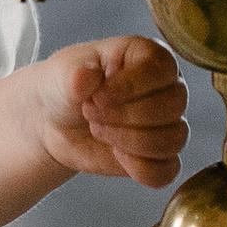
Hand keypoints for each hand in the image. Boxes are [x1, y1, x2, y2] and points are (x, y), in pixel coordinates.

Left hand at [27, 37, 188, 186]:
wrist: (52, 122)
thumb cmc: (64, 87)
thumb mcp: (61, 74)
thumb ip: (73, 74)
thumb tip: (85, 77)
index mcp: (147, 56)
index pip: (163, 69)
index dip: (132, 86)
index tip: (98, 95)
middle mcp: (166, 87)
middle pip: (173, 106)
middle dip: (125, 115)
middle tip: (90, 112)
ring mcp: (166, 123)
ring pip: (174, 139)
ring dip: (130, 141)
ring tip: (98, 129)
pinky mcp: (159, 156)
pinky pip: (167, 170)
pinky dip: (140, 168)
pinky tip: (116, 154)